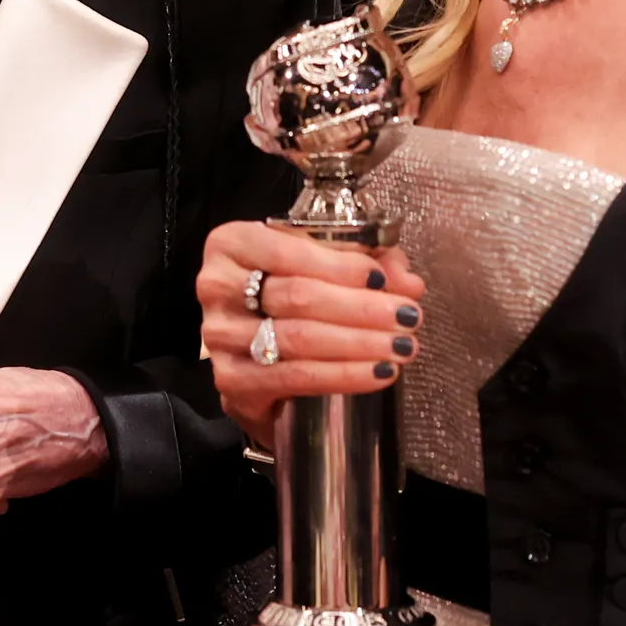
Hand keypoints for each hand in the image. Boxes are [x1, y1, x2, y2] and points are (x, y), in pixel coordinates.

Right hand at [197, 220, 425, 445]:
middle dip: (362, 308)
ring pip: (299, 338)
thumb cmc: (294, 302)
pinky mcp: (231, 381)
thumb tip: (408, 282)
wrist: (261, 361)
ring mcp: (220, 336)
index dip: (342, 266)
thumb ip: (369, 263)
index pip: (289, 250)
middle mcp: (217, 286)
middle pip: (298, 296)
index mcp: (234, 244)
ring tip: (402, 346)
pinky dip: (342, 376)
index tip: (385, 280)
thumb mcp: (328, 267)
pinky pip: (294, 377)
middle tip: (408, 317)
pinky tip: (377, 373)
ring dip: (360, 343)